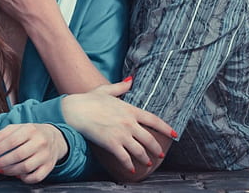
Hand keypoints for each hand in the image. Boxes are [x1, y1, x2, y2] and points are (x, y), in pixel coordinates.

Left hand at [0, 123, 67, 183]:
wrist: (55, 138)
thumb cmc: (32, 133)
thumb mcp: (17, 128)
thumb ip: (1, 135)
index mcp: (30, 130)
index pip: (11, 141)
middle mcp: (40, 142)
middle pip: (18, 155)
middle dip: (0, 163)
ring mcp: (45, 156)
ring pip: (25, 167)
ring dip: (9, 171)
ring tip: (0, 170)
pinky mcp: (49, 167)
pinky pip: (36, 177)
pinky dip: (24, 179)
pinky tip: (16, 175)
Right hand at [61, 79, 175, 173]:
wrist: (75, 110)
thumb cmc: (88, 99)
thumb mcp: (106, 90)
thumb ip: (121, 87)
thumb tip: (131, 79)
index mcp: (130, 110)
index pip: (154, 120)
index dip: (166, 128)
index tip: (174, 134)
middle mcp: (129, 123)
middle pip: (149, 139)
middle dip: (157, 149)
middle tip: (161, 154)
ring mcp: (121, 134)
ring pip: (139, 151)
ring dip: (145, 158)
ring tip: (147, 163)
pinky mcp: (111, 144)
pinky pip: (125, 158)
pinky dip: (129, 165)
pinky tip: (131, 170)